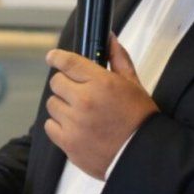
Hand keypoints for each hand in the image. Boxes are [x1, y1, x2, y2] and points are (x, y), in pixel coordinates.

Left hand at [44, 34, 158, 178]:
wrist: (143, 155)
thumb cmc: (140, 119)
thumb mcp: (133, 84)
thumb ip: (118, 58)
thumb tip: (109, 37)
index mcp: (100, 83)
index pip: (68, 62)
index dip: (57, 57)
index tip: (53, 57)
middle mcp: (84, 101)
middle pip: (56, 82)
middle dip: (66, 85)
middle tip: (78, 93)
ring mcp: (74, 123)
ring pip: (52, 104)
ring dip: (63, 106)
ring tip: (81, 114)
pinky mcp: (68, 143)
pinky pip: (50, 126)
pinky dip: (59, 126)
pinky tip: (75, 128)